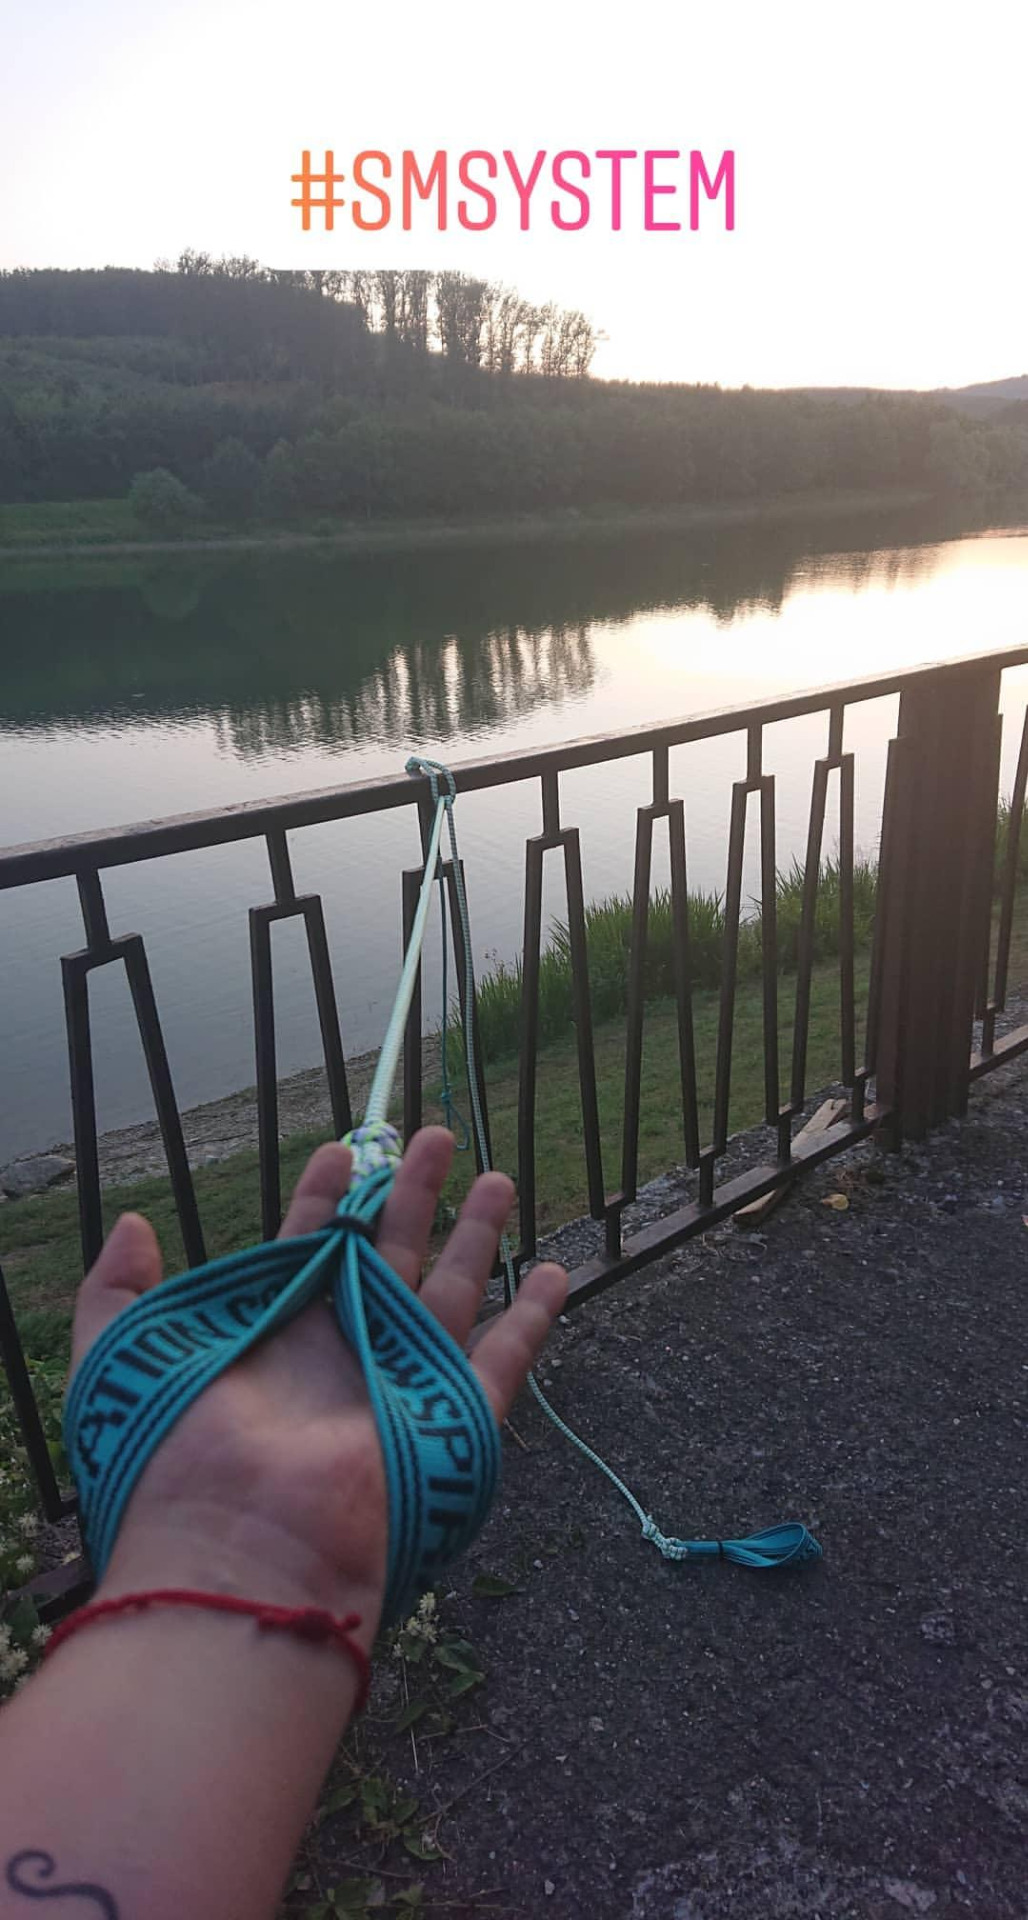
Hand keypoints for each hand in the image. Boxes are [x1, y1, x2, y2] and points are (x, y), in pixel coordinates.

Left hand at [70, 1128, 566, 1649]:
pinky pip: (503, 1359)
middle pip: (388, 1254)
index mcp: (276, 1335)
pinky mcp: (451, 1417)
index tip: (345, 1147)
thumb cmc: (174, 1462)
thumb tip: (132, 1223)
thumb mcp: (126, 1357)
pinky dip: (532, 1318)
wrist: (240, 1551)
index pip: (310, 1246)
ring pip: (449, 1289)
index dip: (327, 1196)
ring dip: (475, 1232)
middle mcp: (341, 1351)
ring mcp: (399, 1381)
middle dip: (411, 1193)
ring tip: (494, 1175)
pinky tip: (552, 1273)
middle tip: (434, 1136)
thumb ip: (117, 1289)